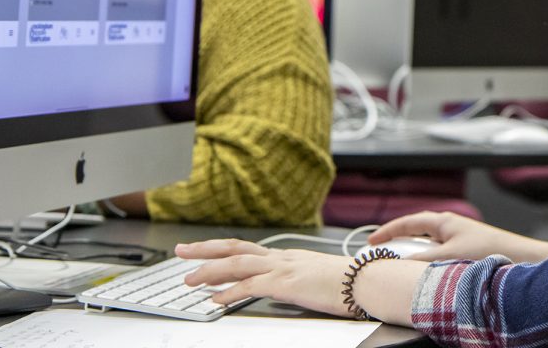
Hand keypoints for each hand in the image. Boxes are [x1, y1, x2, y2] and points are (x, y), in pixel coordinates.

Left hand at [175, 239, 353, 317]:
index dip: (220, 249)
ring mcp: (283, 268)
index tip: (200, 252)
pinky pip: (252, 286)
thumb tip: (286, 285)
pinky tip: (216, 300)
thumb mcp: (316, 276)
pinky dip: (230, 292)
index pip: (246, 249)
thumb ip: (298, 278)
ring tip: (189, 279)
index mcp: (286, 256)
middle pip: (235, 248)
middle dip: (205, 249)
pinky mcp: (288, 284)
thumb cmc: (347, 281)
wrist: (366, 280)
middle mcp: (281, 257)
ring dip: (210, 270)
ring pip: (238, 263)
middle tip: (180, 252)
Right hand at [369, 210, 547, 263]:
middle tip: (381, 254)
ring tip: (401, 266)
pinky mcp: (466, 250)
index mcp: (443, 221)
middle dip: (398, 242)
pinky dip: (427, 261)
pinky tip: (427, 274)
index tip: (371, 242)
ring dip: (414, 254)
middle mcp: (449, 226)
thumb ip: (424, 261)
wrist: (522, 259)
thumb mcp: (450, 256)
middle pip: (415, 231)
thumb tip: (401, 265)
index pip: (407, 222)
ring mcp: (457, 237)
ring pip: (427, 245)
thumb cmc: (489, 252)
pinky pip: (438, 253)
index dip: (387, 232)